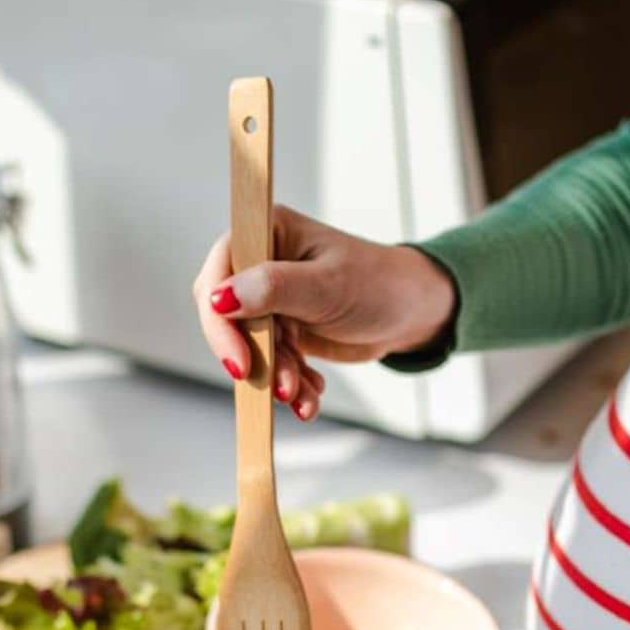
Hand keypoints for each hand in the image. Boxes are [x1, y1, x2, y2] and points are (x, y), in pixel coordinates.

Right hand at [192, 205, 455, 418]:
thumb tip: (221, 298)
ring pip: (251, 348)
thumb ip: (274, 288)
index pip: (218, 275)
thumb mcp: (327, 285)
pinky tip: (310, 396)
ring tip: (302, 395)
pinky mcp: (282, 331)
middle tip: (280, 388)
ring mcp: (271, 301)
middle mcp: (262, 264)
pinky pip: (272, 363)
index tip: (240, 360)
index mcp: (267, 233)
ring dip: (275, 377)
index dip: (220, 322)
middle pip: (227, 318)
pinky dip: (290, 385)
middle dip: (254, 358)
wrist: (411, 313)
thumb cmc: (378, 284)